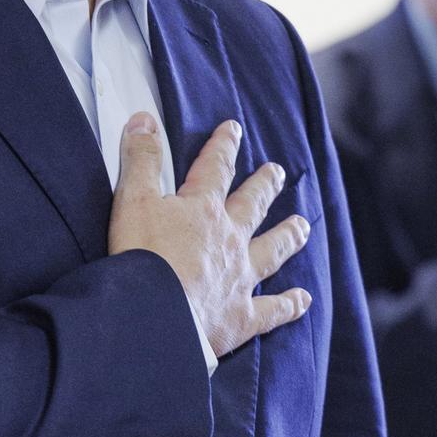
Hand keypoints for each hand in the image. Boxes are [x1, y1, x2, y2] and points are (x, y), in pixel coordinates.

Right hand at [108, 113, 311, 358]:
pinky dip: (289, 304)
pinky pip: (273, 309)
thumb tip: (144, 120)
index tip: (234, 130)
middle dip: (264, 186)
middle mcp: (229, 239)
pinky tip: (303, 300)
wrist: (156, 316)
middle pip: (252, 205)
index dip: (223, 146)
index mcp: (203, 210)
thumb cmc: (142, 259)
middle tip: (276, 172)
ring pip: (272, 251)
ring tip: (302, 225)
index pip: (216, 168)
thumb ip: (141, 159)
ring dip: (287, 236)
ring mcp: (240, 277)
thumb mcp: (133, 200)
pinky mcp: (241, 316)